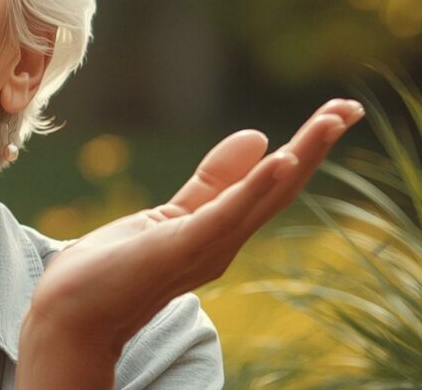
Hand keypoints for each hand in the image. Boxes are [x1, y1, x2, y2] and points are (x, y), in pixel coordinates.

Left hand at [17, 98, 364, 381]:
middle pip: (280, 188)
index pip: (273, 184)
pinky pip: (224, 214)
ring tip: (330, 121)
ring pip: (264, 197)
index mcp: (221, 232)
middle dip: (316, 148)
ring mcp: (204, 247)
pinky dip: (254, 186)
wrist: (72, 312)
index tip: (336, 113)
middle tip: (350, 107)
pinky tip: (281, 158)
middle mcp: (223, 243)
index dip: (306, 148)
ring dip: (300, 157)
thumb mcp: (171, 214)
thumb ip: (212, 181)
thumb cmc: (114, 269)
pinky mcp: (180, 246)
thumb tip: (259, 136)